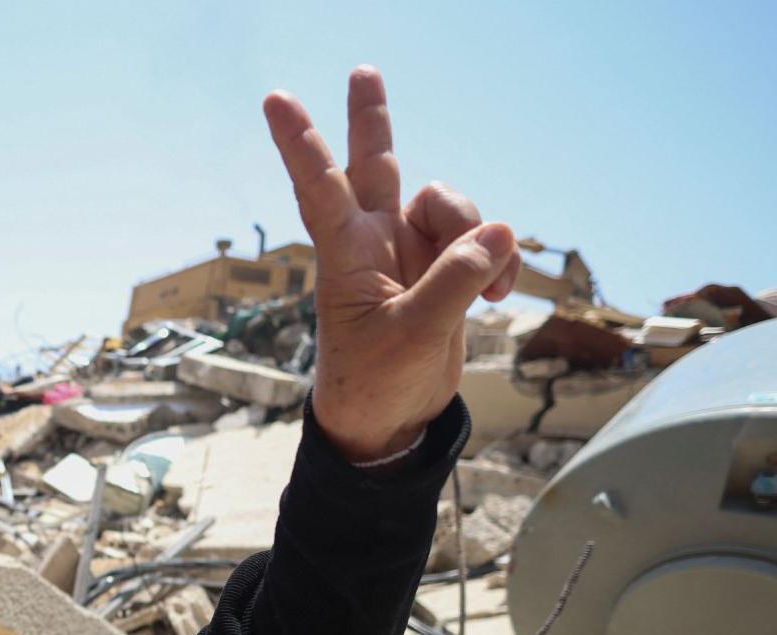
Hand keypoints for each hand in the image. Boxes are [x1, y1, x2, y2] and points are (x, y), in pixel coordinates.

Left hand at [264, 67, 518, 459]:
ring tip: (489, 288)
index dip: (300, 142)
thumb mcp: (414, 335)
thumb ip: (456, 280)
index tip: (274, 99)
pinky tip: (498, 295)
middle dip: (372, 119)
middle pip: (376, 164)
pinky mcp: (442, 269)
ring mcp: (408, 252)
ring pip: (450, 205)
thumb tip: (501, 231)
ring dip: (477, 234)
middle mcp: (375, 242)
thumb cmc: (377, 381)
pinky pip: (480, 239)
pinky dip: (496, 260)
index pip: (320, 186)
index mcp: (347, 255)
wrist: (390, 420)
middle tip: (361, 71)